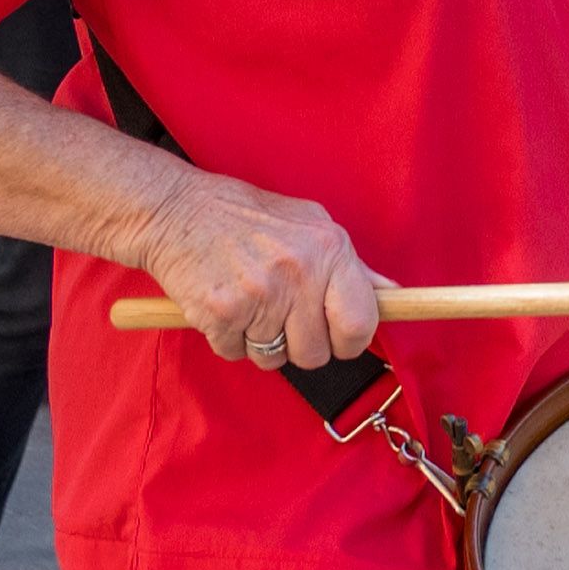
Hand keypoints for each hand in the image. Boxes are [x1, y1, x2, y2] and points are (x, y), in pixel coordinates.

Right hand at [136, 170, 385, 370]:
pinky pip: (236, 354)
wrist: (175, 210)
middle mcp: (298, 273)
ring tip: (248, 303)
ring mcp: (259, 296)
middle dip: (298, 345)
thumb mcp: (309, 223)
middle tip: (278, 313)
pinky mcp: (221, 313)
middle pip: (316, 354)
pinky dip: (228, 339)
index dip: (350, 341)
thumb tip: (393, 295)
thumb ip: (350, 266)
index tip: (337, 337)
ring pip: (274, 359)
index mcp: (329, 249)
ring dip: (260, 342)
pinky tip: (224, 304)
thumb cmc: (245, 217)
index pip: (360, 324)